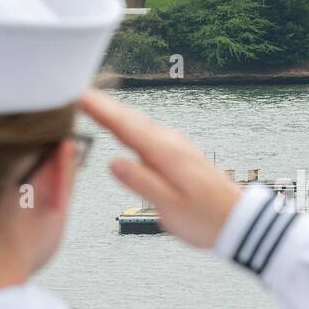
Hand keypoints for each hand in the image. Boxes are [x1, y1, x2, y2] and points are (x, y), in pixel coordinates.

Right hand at [79, 89, 241, 248]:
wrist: (238, 220)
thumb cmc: (205, 219)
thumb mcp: (171, 207)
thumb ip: (142, 184)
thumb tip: (113, 162)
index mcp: (165, 154)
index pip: (124, 125)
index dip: (98, 108)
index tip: (76, 93)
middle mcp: (170, 142)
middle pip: (128, 117)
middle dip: (101, 102)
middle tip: (70, 88)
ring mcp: (175, 145)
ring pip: (138, 121)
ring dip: (113, 110)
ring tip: (87, 100)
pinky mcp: (178, 152)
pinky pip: (146, 130)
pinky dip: (127, 122)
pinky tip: (120, 122)